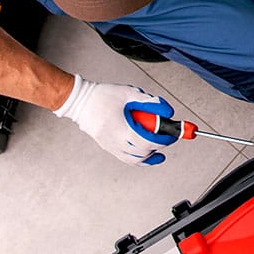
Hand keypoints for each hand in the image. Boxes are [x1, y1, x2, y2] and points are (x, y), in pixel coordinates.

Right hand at [54, 75, 176, 165]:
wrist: (80, 101)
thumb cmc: (103, 96)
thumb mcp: (129, 93)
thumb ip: (150, 102)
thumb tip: (168, 111)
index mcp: (120, 128)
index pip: (147, 141)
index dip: (163, 139)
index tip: (173, 133)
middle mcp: (115, 141)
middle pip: (143, 152)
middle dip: (160, 145)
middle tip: (170, 136)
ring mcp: (111, 146)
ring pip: (135, 160)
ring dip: (150, 155)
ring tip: (161, 149)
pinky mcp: (108, 147)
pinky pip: (127, 159)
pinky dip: (140, 159)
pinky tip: (148, 155)